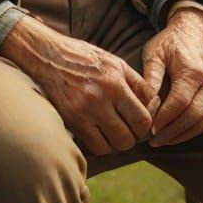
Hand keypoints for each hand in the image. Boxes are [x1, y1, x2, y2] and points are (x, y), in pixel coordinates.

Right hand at [0, 15, 155, 155]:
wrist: (48, 55)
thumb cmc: (84, 58)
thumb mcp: (115, 62)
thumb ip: (137, 83)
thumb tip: (154, 105)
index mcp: (115, 82)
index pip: (142, 119)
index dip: (145, 126)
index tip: (139, 122)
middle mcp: (101, 98)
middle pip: (129, 138)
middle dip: (131, 136)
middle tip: (125, 127)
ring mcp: (85, 111)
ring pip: (112, 146)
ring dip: (115, 142)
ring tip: (111, 129)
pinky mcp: (72, 120)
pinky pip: (95, 146)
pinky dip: (100, 144)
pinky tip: (97, 131)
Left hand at [141, 7, 202, 146]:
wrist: (193, 31)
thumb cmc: (170, 42)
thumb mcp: (155, 53)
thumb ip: (150, 77)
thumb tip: (145, 103)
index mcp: (192, 71)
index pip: (180, 102)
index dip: (165, 118)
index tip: (149, 129)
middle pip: (193, 115)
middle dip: (172, 132)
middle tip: (152, 140)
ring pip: (202, 122)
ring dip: (182, 135)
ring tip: (161, 140)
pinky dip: (191, 131)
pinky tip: (174, 135)